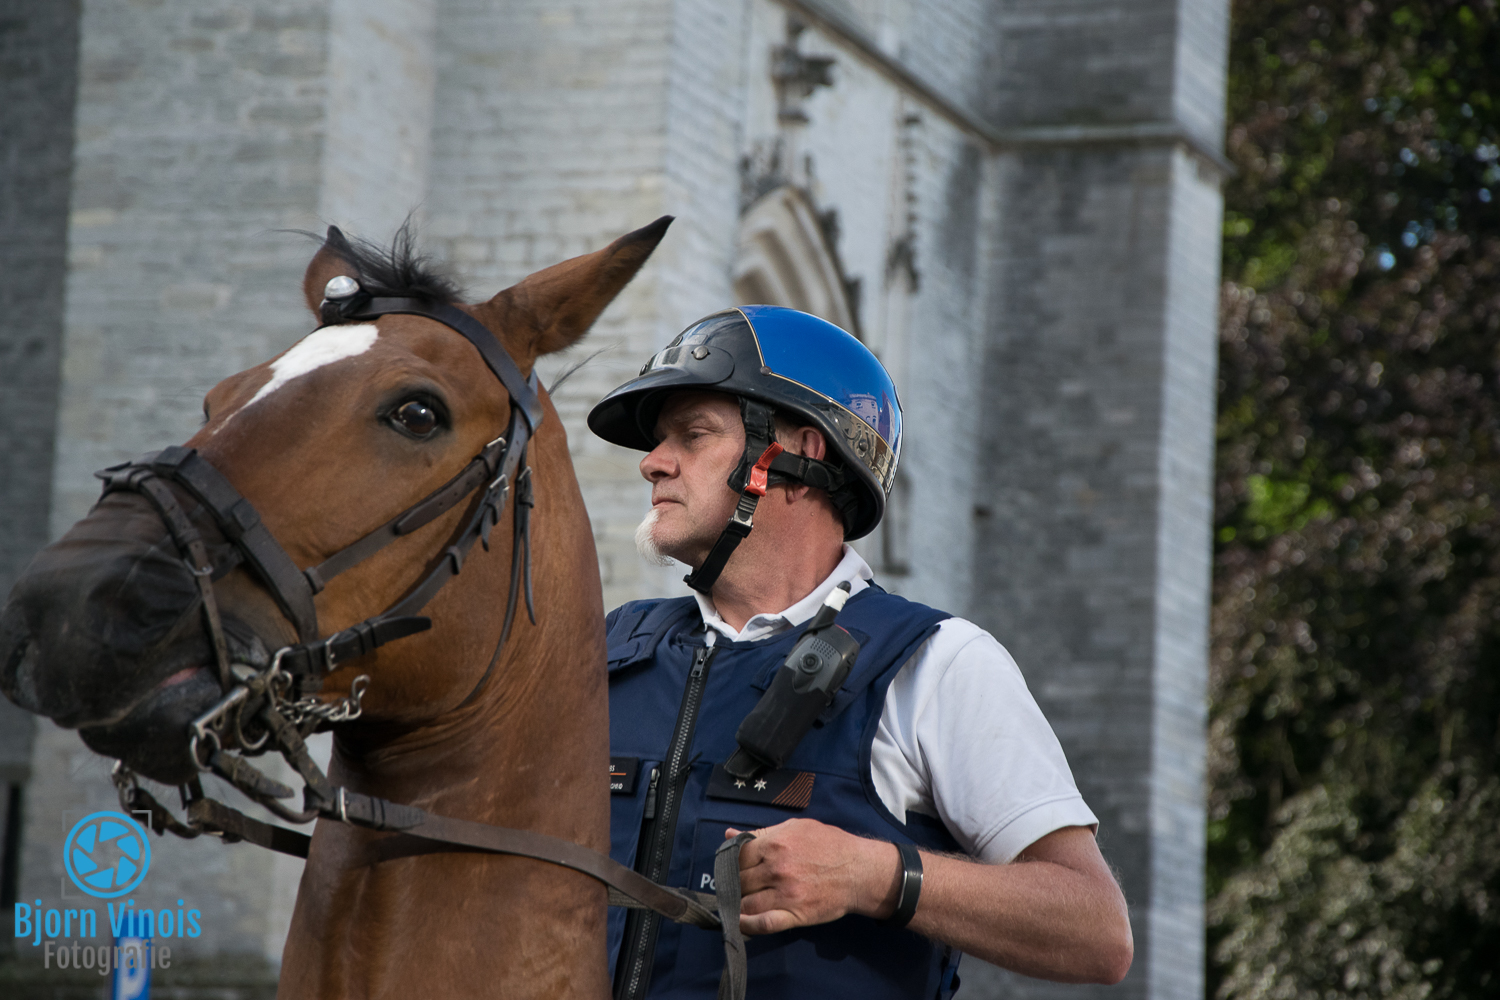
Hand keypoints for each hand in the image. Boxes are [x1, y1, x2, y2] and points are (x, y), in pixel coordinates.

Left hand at [726, 819, 900, 934]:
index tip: (736, 867)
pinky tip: (742, 922)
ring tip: (742, 902)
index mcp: (775, 844)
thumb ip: (761, 832)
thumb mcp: (795, 828)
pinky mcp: (795, 914)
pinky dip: (748, 925)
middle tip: (741, 885)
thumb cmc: (829, 845)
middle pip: (740, 880)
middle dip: (737, 883)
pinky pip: (763, 923)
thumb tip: (729, 835)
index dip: (733, 862)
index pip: (737, 856)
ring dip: (740, 903)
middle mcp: (776, 869)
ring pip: (746, 902)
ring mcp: (785, 893)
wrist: (859, 871)